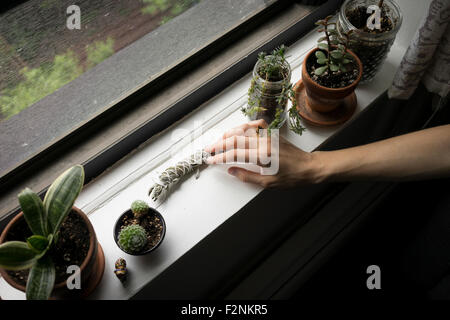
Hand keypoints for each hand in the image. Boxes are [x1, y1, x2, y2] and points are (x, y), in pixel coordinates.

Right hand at [204, 119, 321, 187]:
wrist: (310, 167)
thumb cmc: (293, 177)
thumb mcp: (269, 183)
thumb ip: (248, 176)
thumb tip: (232, 171)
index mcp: (262, 156)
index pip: (234, 154)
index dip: (220, 157)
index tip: (211, 160)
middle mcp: (264, 142)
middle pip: (235, 139)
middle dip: (219, 144)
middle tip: (209, 149)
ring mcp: (268, 135)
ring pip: (243, 129)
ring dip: (229, 134)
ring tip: (219, 140)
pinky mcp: (273, 133)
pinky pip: (256, 124)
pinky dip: (245, 125)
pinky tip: (239, 128)